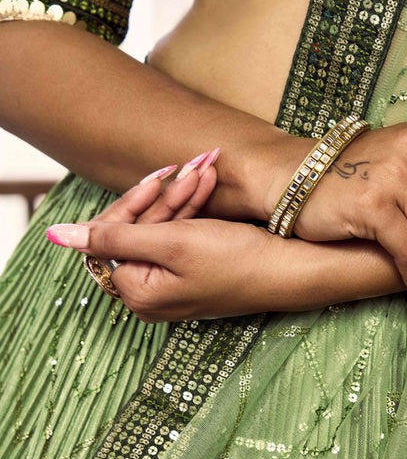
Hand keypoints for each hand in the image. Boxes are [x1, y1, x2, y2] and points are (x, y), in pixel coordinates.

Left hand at [45, 154, 406, 320]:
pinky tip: (210, 181)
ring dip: (184, 194)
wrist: (295, 272)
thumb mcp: (172, 244)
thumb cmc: (239, 261)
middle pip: (138, 231)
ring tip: (209, 165)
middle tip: (194, 164)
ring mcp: (175, 285)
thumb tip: (59, 236)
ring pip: (163, 227)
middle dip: (165, 195)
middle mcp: (153, 294)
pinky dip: (195, 208)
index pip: (110, 238)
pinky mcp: (196, 274)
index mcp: (139, 293)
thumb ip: (113, 238)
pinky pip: (183, 234)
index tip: (161, 176)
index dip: (132, 203)